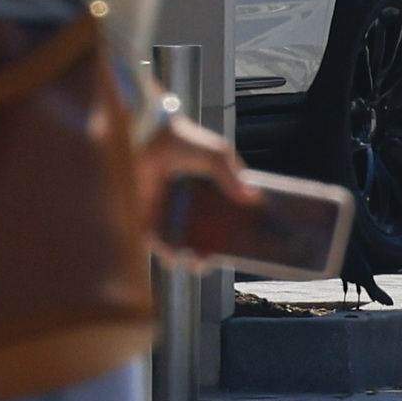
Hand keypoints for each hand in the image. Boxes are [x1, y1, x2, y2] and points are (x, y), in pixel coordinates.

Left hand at [141, 113, 247, 266]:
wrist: (147, 136)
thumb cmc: (182, 140)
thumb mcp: (216, 155)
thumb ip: (232, 176)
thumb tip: (254, 198)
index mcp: (208, 189)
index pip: (224, 216)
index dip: (232, 232)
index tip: (242, 245)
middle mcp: (188, 202)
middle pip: (204, 235)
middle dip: (210, 253)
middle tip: (212, 262)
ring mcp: (167, 211)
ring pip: (181, 243)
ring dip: (189, 259)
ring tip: (197, 264)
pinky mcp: (147, 216)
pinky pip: (157, 241)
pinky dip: (165, 252)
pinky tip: (173, 256)